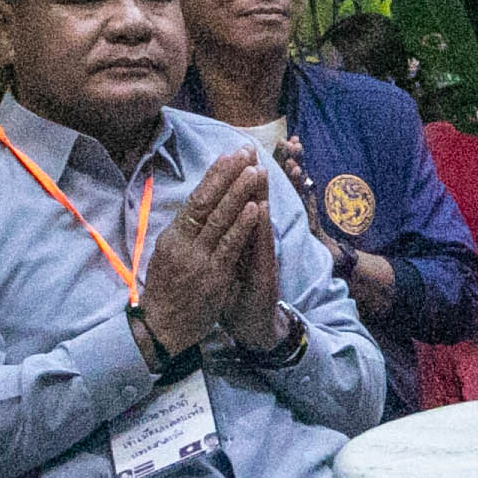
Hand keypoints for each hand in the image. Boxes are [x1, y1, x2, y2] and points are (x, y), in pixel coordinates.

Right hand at [152, 150, 285, 355]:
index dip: (214, 176)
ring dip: (239, 194)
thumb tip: (198, 205)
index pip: (195, 199)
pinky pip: (230, 246)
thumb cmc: (168, 291)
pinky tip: (255, 208)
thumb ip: (184, 232)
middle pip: (207, 202)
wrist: (163, 328)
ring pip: (221, 219)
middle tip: (245, 152)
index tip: (229, 155)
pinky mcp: (214, 276)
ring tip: (255, 171)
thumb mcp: (168, 256)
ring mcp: (199, 259)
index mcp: (172, 236)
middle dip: (228, 175)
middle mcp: (183, 243)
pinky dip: (243, 226)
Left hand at [202, 149, 287, 347]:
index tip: (233, 153)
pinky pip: (261, 247)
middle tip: (251, 149)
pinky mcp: (265, 275)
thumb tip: (212, 221)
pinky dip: (260, 227)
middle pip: (253, 204)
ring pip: (260, 220)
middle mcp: (253, 245)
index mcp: (240, 241)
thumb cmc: (239, 297)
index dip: (236, 180)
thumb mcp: (227, 266)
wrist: (255, 328)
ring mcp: (261, 258)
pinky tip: (260, 207)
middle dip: (251, 177)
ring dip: (260, 193)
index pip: (240, 205)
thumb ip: (225, 242)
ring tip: (258, 168)